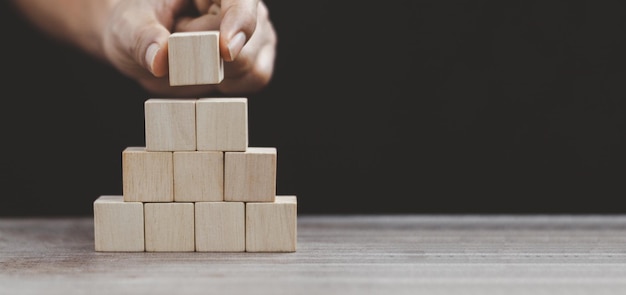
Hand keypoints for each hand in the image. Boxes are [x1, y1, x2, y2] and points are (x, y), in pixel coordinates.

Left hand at [102, 0, 276, 96]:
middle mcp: (241, 3)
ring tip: (187, 57)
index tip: (225, 50)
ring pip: (252, 64)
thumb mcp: (128, 27)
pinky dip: (228, 85)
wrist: (139, 43)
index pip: (240, 0)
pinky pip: (256, 78)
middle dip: (207, 56)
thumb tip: (160, 60)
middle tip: (174, 46)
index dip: (239, 21)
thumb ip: (143, 40)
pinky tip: (205, 77)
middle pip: (246, 39)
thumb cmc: (136, 25)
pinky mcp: (258, 56)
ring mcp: (255, 30)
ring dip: (215, 73)